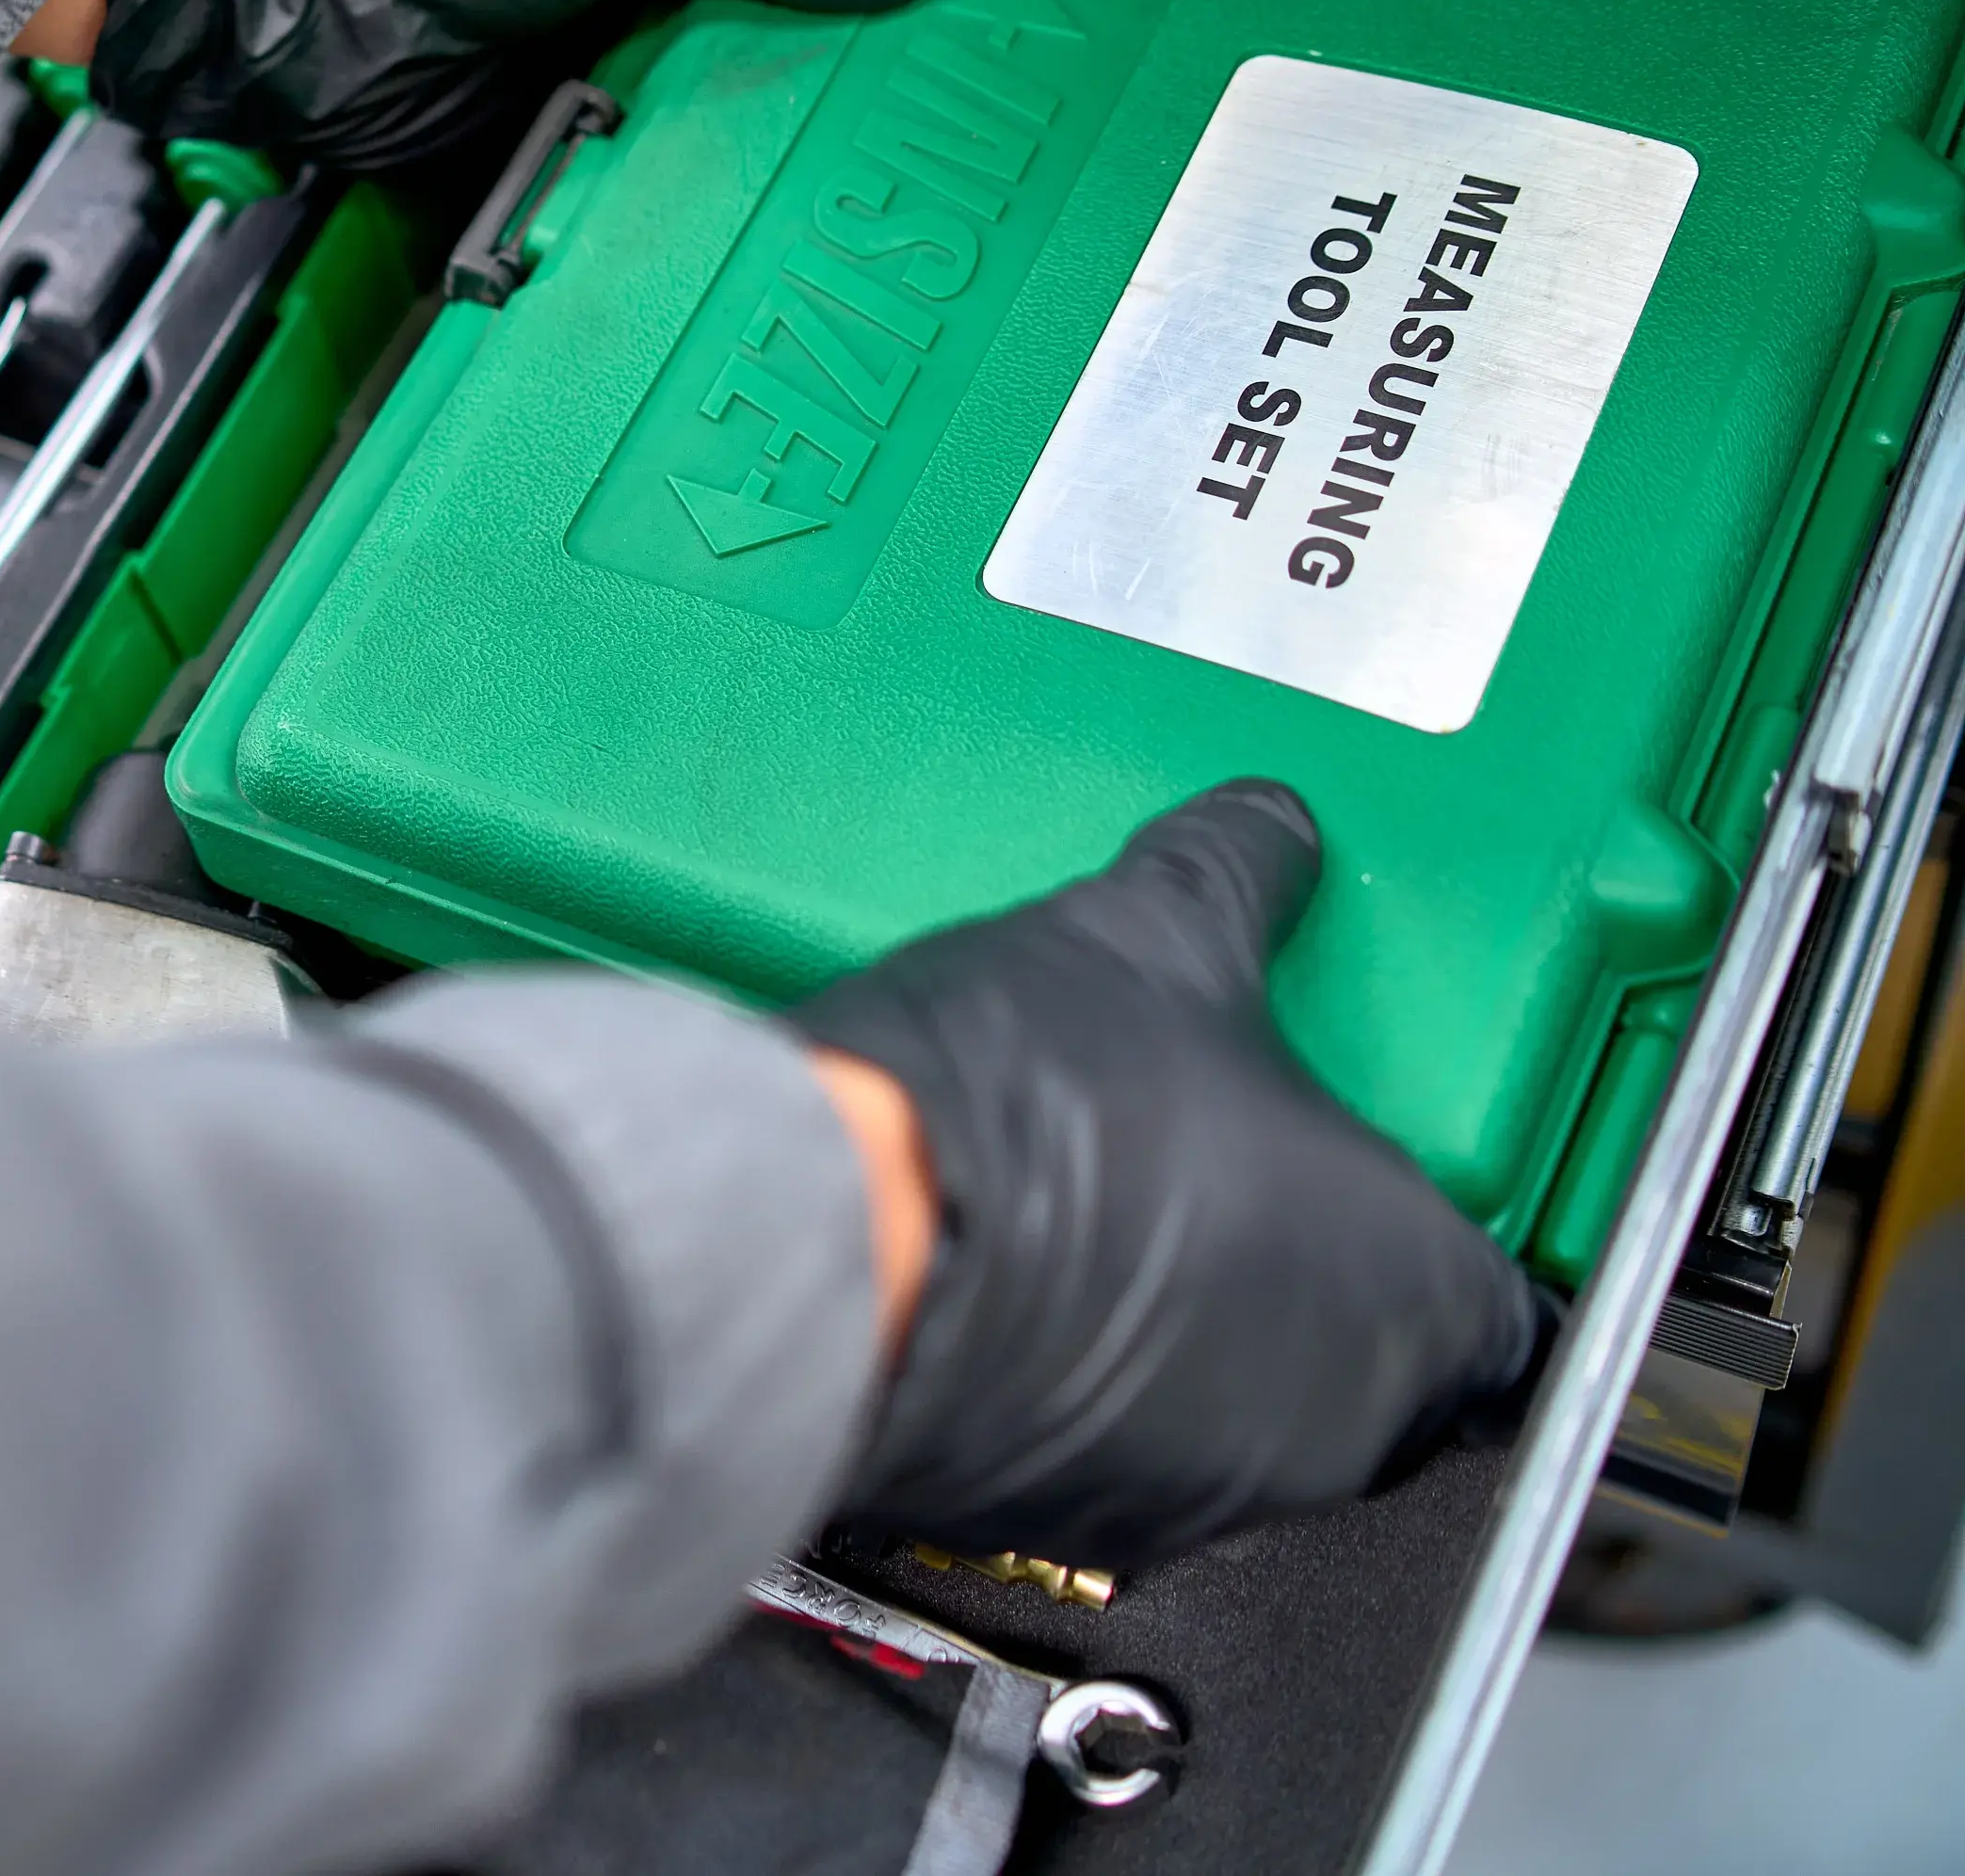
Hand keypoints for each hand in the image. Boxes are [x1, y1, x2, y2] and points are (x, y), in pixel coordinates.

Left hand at [62, 0, 931, 169]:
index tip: (921, 10)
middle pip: (736, 27)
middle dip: (798, 73)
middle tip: (893, 122)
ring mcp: (564, 57)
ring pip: (682, 114)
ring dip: (729, 151)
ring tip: (827, 191)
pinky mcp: (524, 145)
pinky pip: (610, 185)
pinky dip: (648, 207)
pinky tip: (714, 231)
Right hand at [790, 782, 1542, 1569]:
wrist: (835, 1235)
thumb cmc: (1025, 1115)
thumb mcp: (1154, 935)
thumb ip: (1240, 875)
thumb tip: (1270, 829)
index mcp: (1411, 1295)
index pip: (1511, 1304)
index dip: (1448, 1222)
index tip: (1382, 1161)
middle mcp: (1331, 1428)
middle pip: (1374, 1355)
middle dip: (1308, 1260)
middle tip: (1229, 1152)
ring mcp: (1195, 1492)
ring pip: (1239, 1405)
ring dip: (1196, 1322)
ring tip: (1108, 1196)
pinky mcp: (1061, 1518)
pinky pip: (1117, 1447)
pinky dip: (1089, 1375)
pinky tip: (1022, 1265)